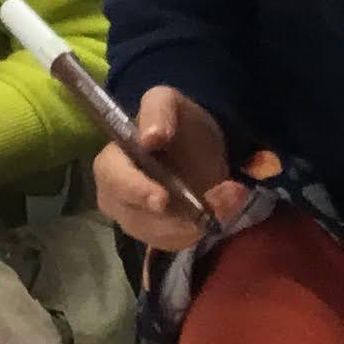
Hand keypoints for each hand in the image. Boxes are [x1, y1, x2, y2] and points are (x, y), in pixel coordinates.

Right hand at [91, 87, 246, 250]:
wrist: (198, 146)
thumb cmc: (176, 122)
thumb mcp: (168, 101)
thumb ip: (157, 110)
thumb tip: (150, 137)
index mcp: (111, 163)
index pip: (115, 182)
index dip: (136, 192)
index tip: (162, 199)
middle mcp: (117, 198)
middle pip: (139, 218)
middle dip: (178, 215)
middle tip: (220, 197)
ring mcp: (138, 221)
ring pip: (163, 234)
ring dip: (199, 221)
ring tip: (232, 195)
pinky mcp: (160, 236)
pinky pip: (179, 242)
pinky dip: (204, 229)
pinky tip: (225, 208)